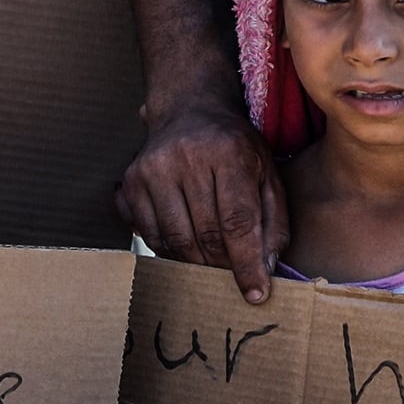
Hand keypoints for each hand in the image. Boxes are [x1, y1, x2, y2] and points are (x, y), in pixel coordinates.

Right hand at [120, 97, 289, 301]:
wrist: (189, 110)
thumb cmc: (235, 149)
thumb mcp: (267, 174)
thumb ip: (273, 220)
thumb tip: (266, 268)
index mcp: (229, 152)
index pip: (238, 222)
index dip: (247, 264)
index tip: (256, 293)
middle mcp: (187, 157)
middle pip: (205, 236)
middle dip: (223, 267)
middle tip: (232, 277)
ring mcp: (153, 168)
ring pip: (175, 240)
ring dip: (196, 263)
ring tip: (210, 264)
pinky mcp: (131, 181)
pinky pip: (149, 234)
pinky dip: (170, 250)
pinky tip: (185, 244)